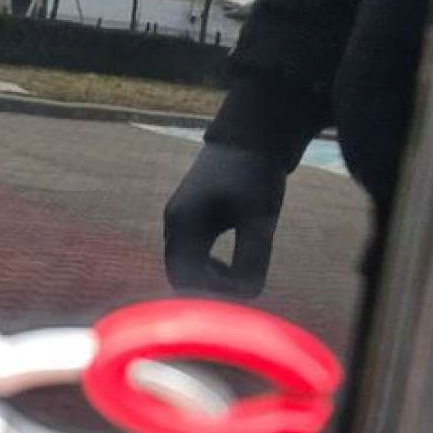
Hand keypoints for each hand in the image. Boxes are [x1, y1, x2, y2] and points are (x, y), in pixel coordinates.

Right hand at [163, 144, 286, 297]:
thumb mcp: (259, 215)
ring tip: (243, 277)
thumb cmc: (254, 172)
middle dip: (211, 290)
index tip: (247, 290)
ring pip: (186, 267)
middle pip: (181, 277)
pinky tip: (235, 265)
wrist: (251, 136)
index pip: (186, 279)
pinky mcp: (190, 220)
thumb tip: (249, 295)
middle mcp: (174, 225)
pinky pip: (192, 256)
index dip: (215, 295)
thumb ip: (252, 255)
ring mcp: (179, 222)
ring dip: (211, 280)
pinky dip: (211, 267)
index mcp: (183, 224)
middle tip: (245, 289)